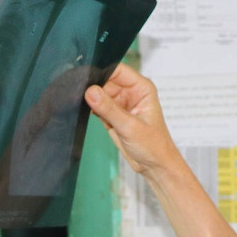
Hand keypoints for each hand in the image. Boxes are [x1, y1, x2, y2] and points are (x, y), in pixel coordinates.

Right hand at [84, 64, 186, 178]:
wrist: (155, 166)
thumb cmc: (154, 146)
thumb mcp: (130, 127)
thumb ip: (109, 109)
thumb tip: (91, 92)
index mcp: (141, 88)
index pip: (117, 70)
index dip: (101, 72)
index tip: (86, 80)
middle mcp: (131, 93)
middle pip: (105, 80)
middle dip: (93, 87)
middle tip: (82, 96)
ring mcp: (121, 104)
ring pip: (99, 93)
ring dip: (91, 100)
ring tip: (88, 109)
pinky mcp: (112, 115)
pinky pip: (97, 106)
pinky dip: (91, 110)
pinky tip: (90, 115)